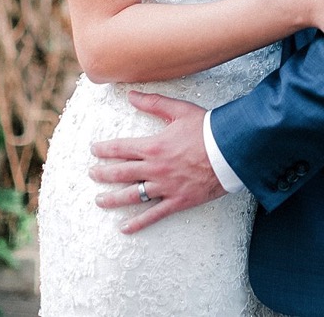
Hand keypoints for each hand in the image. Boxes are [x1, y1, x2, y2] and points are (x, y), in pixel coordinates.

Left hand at [89, 93, 223, 233]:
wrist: (231, 150)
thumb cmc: (207, 129)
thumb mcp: (180, 110)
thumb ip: (154, 103)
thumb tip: (131, 95)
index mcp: (154, 146)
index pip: (121, 148)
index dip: (104, 149)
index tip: (94, 150)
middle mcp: (155, 168)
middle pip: (122, 173)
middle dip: (103, 173)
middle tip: (91, 174)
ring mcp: (165, 187)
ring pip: (132, 195)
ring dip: (113, 199)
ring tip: (99, 200)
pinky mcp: (178, 200)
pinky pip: (153, 214)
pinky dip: (138, 223)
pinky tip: (124, 228)